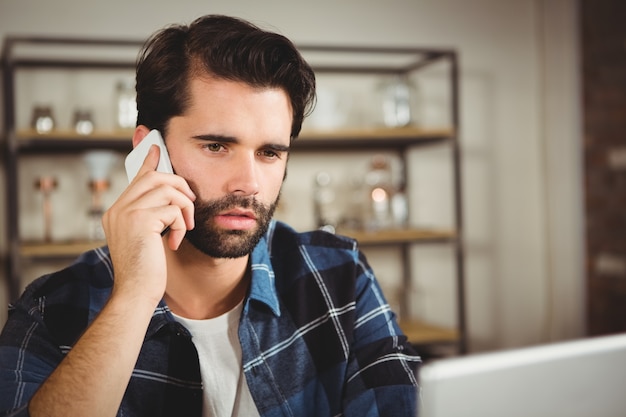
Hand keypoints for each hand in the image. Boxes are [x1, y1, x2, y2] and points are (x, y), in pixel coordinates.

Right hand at [102, 144, 195, 305]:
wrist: (136, 293)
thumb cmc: (145, 270)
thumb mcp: (148, 238)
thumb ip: (153, 216)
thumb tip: (172, 198)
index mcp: (116, 212)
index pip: (137, 178)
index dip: (150, 161)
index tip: (157, 146)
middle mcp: (117, 209)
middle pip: (155, 177)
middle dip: (179, 186)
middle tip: (190, 203)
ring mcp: (126, 213)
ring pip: (166, 189)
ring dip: (183, 208)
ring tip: (184, 228)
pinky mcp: (139, 221)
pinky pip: (172, 208)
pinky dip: (180, 224)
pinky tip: (174, 242)